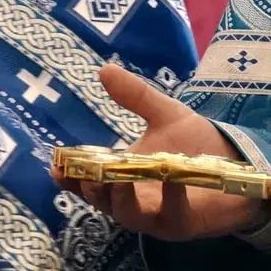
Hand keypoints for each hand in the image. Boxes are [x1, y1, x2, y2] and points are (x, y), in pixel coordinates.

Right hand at [53, 64, 265, 240]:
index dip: (68, 177)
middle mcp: (131, 199)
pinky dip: (169, 197)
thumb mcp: (163, 114)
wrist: (238, 165)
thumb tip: (105, 69)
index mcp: (119, 176)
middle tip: (86, 170)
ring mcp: (155, 215)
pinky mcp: (181, 224)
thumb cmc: (194, 144)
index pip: (85, 181)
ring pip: (126, 214)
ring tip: (120, 177)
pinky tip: (171, 175)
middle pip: (100, 201)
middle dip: (90, 187)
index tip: (56, 166)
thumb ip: (135, 97)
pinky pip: (170, 216)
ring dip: (120, 197)